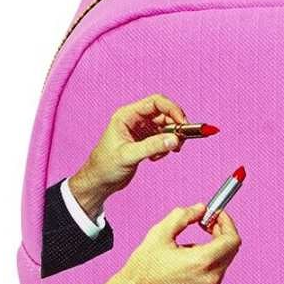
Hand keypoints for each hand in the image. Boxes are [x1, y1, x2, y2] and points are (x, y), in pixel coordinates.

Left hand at [69, 94, 189, 218]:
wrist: (100, 181)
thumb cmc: (106, 166)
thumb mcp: (129, 156)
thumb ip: (152, 146)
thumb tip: (175, 140)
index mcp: (127, 115)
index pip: (156, 103)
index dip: (173, 109)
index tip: (183, 123)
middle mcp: (135, 119)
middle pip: (165, 114)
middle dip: (175, 126)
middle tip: (180, 142)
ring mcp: (142, 130)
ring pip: (167, 126)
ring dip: (172, 139)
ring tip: (165, 153)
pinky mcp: (146, 141)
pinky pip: (164, 138)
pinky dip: (166, 147)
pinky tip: (155, 158)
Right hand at [106, 206, 241, 283]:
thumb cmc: (144, 267)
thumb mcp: (160, 233)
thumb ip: (184, 215)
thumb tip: (202, 208)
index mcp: (202, 262)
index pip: (232, 239)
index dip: (227, 223)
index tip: (216, 215)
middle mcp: (210, 279)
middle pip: (231, 250)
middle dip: (221, 233)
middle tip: (205, 224)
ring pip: (224, 262)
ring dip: (213, 249)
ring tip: (188, 248)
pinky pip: (216, 275)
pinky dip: (209, 264)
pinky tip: (188, 264)